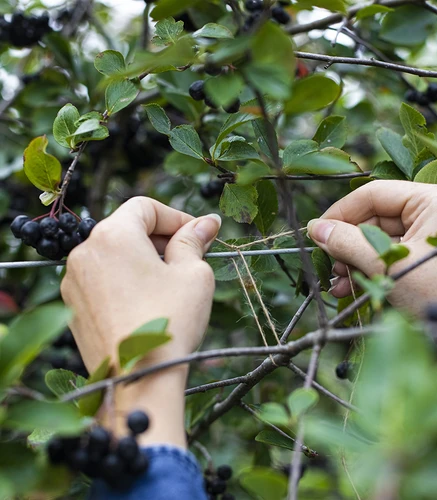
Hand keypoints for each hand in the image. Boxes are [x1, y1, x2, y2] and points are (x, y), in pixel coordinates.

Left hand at [61, 197, 220, 446]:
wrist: (139, 380)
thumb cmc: (170, 321)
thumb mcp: (193, 274)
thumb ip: (194, 241)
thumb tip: (206, 223)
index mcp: (112, 235)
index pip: (145, 207)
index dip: (176, 216)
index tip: (198, 233)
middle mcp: (84, 252)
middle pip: (127, 229)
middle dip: (161, 238)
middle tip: (189, 257)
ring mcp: (74, 281)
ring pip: (114, 254)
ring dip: (144, 259)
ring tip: (170, 282)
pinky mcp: (74, 306)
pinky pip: (102, 279)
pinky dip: (126, 280)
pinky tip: (148, 301)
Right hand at [307, 181, 436, 333]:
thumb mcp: (387, 266)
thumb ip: (347, 243)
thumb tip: (314, 228)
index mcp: (432, 201)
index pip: (374, 195)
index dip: (341, 212)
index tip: (316, 231)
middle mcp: (431, 212)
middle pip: (373, 218)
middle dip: (347, 243)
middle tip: (328, 262)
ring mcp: (426, 234)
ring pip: (374, 239)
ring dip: (352, 260)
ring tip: (338, 281)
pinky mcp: (421, 255)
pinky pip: (384, 254)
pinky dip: (365, 268)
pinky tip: (348, 286)